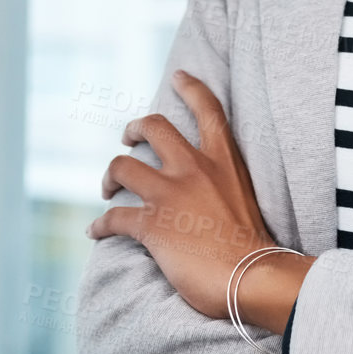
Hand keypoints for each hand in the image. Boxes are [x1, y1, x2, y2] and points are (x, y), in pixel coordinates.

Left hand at [89, 70, 306, 325]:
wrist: (255, 276)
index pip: (208, 109)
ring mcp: (170, 195)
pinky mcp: (151, 225)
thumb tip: (205, 201)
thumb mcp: (246, 200)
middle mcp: (194, 169)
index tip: (179, 77)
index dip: (191, 87)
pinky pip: (113, 217)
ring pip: (122, 167)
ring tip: (108, 190)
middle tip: (128, 140)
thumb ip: (224, 188)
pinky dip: (100, 225)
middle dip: (134, 129)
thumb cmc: (256, 249)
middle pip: (152, 126)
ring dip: (110, 177)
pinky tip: (95, 231)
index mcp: (224, 160)